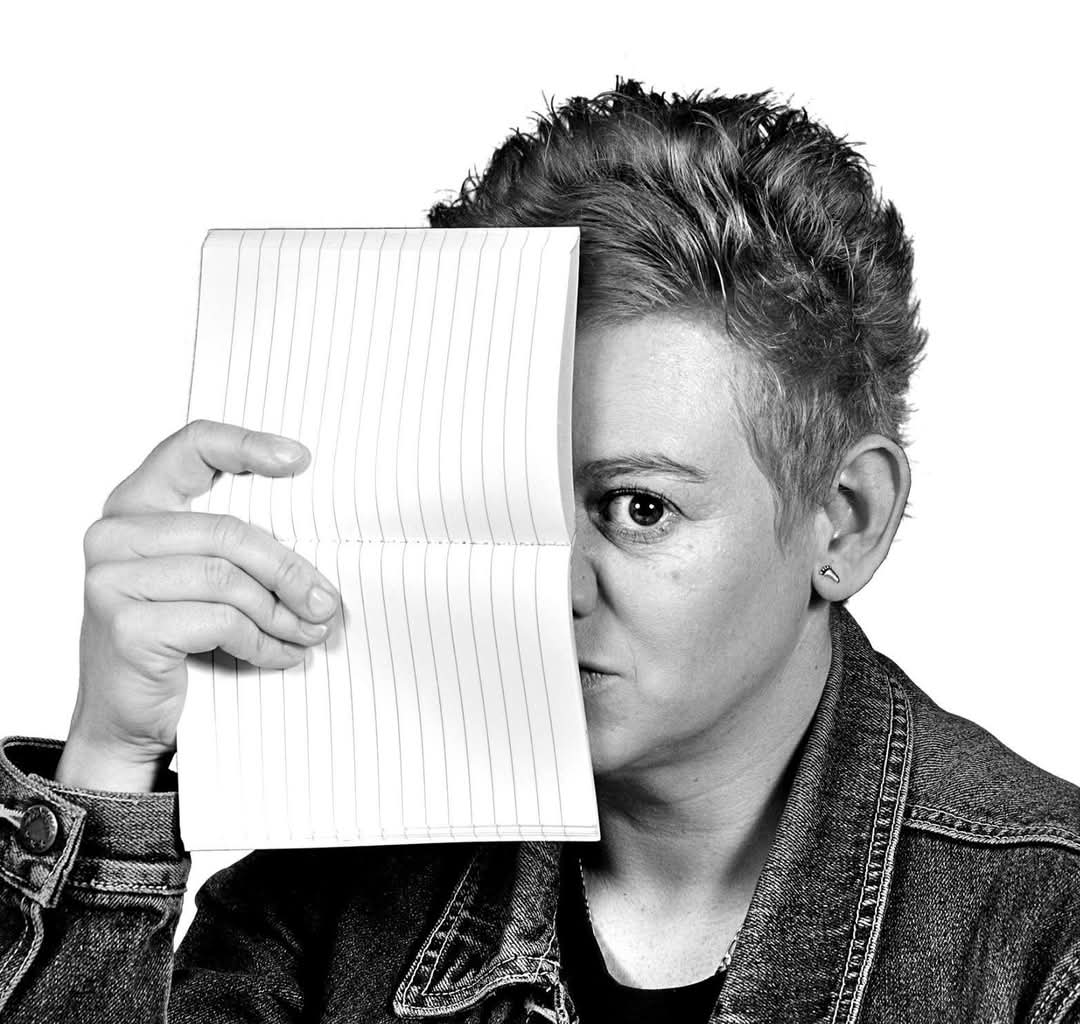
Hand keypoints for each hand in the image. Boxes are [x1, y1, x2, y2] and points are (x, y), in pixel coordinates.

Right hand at [57, 420, 339, 791]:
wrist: (127, 723)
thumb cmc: (177, 643)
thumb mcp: (208, 583)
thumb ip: (241, 550)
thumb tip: (321, 558)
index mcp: (135, 505)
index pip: (190, 446)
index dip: (247, 444)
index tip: (301, 461)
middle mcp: (114, 534)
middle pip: (229, 531)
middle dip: (290, 570)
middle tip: (327, 602)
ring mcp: (112, 579)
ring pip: (229, 579)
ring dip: (282, 612)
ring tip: (310, 632)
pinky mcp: (126, 625)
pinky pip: (221, 621)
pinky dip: (262, 642)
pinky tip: (280, 656)